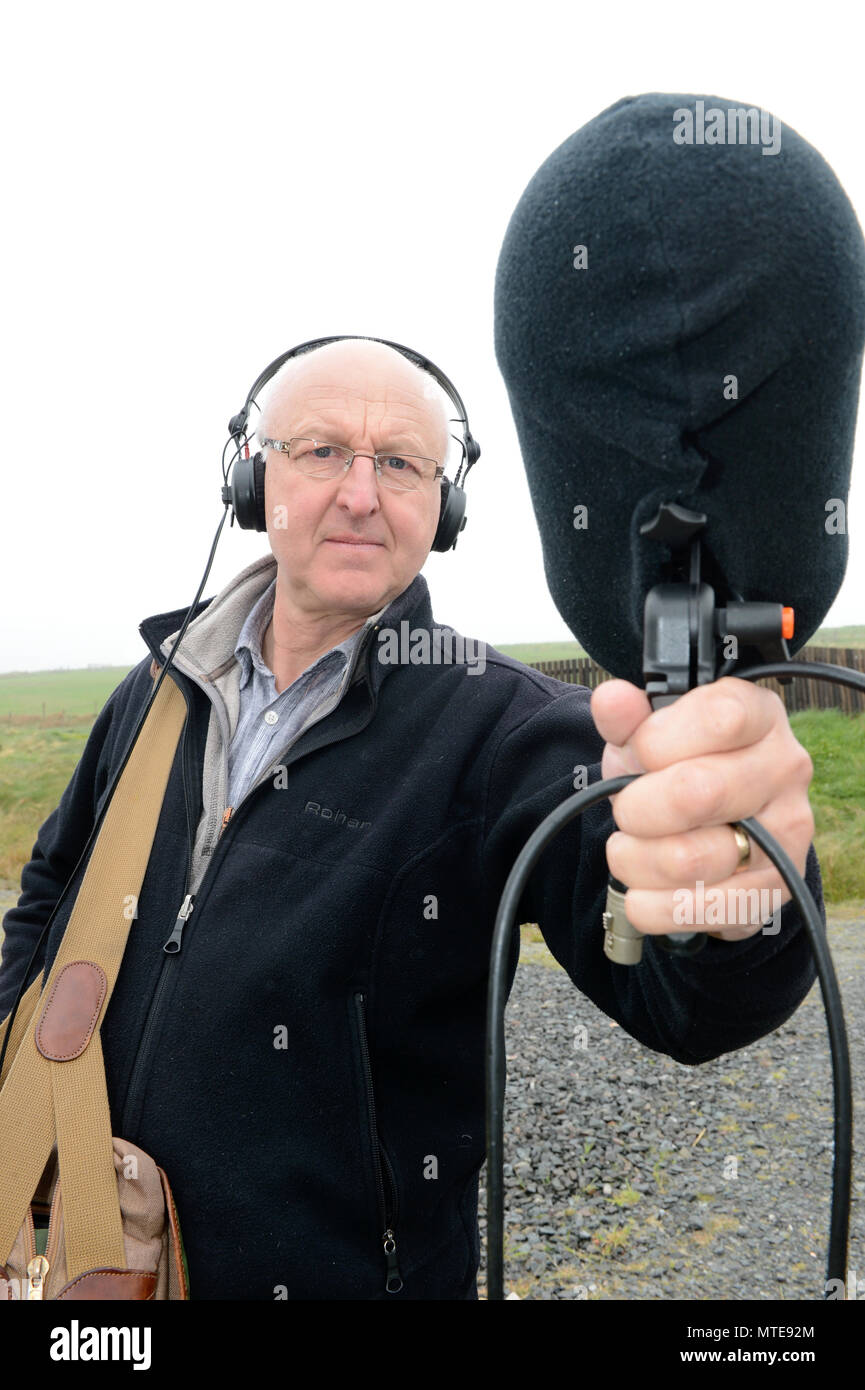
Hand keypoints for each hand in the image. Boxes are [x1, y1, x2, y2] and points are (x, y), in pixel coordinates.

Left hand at [589, 677, 815, 941]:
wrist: (715, 827)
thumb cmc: (680, 768)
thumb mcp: (648, 736)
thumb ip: (627, 718)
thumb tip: (611, 700)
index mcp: (759, 715)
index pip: (719, 719)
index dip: (657, 741)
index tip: (638, 754)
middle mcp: (784, 769)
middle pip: (698, 793)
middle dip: (637, 807)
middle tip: (627, 809)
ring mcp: (786, 832)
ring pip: (690, 858)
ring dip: (636, 859)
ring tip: (630, 849)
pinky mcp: (775, 888)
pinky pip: (698, 909)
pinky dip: (652, 904)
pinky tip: (644, 890)